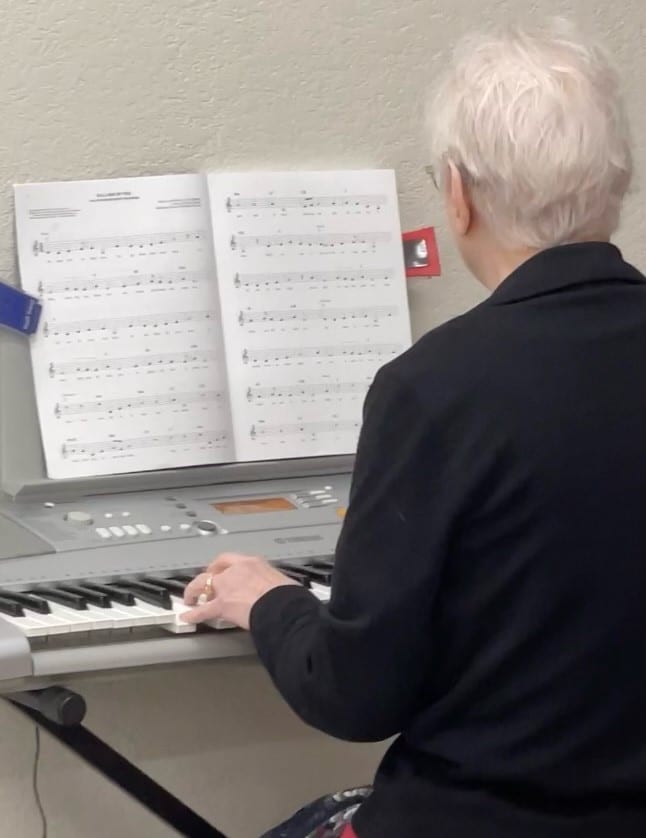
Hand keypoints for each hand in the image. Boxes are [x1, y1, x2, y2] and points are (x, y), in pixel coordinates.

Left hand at [181, 552, 299, 629]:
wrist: (282, 606)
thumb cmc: (287, 596)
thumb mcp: (280, 581)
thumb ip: (271, 583)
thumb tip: (276, 590)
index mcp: (253, 562)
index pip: (230, 559)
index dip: (220, 565)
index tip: (218, 569)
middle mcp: (236, 571)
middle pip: (213, 570)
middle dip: (206, 577)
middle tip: (203, 584)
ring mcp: (226, 587)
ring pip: (202, 585)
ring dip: (194, 592)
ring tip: (190, 598)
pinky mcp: (222, 605)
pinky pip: (203, 610)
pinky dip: (193, 614)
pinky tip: (187, 616)